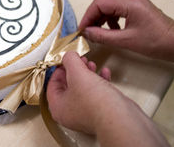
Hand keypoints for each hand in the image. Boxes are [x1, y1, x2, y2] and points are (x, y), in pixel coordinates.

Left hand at [46, 52, 169, 146]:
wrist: (121, 118)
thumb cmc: (97, 104)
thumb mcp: (77, 73)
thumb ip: (70, 61)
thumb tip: (68, 55)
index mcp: (58, 107)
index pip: (52, 84)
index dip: (58, 69)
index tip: (64, 60)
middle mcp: (69, 112)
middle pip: (68, 85)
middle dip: (74, 69)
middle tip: (78, 60)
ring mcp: (85, 113)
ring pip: (83, 88)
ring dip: (87, 73)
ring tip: (91, 64)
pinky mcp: (100, 112)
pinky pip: (96, 93)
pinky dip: (99, 80)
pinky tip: (104, 73)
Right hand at [79, 0, 173, 60]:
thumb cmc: (159, 42)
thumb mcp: (126, 41)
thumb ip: (103, 36)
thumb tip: (87, 33)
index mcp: (130, 3)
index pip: (100, 3)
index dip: (88, 16)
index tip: (82, 28)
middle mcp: (132, 0)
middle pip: (103, 3)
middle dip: (93, 17)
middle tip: (87, 31)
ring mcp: (135, 4)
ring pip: (110, 7)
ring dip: (101, 19)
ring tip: (98, 33)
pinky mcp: (137, 10)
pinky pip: (118, 11)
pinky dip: (110, 21)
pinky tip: (111, 32)